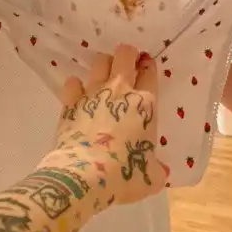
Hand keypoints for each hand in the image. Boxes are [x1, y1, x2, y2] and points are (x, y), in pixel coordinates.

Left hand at [40, 45, 167, 212]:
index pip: (149, 73)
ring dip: (104, 65)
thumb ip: (157, 169)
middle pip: (125, 54)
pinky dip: (76, 86)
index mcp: (145, 104)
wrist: (86, 175)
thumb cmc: (125, 175)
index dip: (148, 67)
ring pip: (100, 62)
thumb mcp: (151, 178)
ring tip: (105, 76)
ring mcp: (93, 93)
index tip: (147, 68)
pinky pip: (73, 83)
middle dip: (128, 54)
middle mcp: (120, 91)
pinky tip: (77, 94)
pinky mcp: (71, 101)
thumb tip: (160, 171)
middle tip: (128, 63)